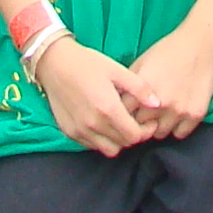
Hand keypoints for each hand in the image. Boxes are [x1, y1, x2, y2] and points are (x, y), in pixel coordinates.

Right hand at [35, 35, 154, 156]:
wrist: (54, 63)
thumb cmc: (87, 63)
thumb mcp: (116, 70)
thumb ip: (139, 88)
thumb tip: (157, 103)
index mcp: (108, 109)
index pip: (134, 136)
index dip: (146, 131)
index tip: (149, 121)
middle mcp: (93, 124)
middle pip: (123, 144)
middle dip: (134, 135)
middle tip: (137, 121)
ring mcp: (80, 130)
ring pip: (108, 149)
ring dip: (118, 140)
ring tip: (120, 123)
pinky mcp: (69, 132)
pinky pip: (92, 145)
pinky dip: (101, 139)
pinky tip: (103, 123)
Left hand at [121, 29, 212, 137]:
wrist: (200, 44)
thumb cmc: (168, 51)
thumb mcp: (141, 63)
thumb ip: (128, 86)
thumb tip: (114, 103)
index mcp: (143, 88)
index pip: (122, 114)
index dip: (122, 113)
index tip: (125, 112)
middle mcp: (160, 103)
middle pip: (139, 128)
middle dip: (138, 122)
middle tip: (143, 114)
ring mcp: (179, 110)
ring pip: (159, 134)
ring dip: (157, 126)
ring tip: (159, 113)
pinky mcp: (195, 115)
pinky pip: (179, 134)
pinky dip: (176, 127)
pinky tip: (175, 114)